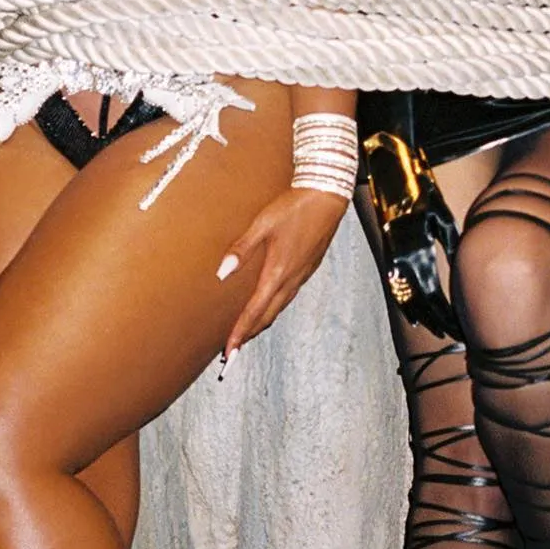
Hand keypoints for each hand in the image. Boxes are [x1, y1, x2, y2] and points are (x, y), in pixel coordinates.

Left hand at [216, 188, 346, 363]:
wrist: (327, 197)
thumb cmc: (294, 208)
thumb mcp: (262, 225)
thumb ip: (242, 249)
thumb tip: (222, 273)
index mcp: (278, 273)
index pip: (255, 311)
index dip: (240, 332)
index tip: (230, 351)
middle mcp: (291, 280)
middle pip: (267, 316)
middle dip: (249, 334)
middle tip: (234, 350)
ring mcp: (302, 276)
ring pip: (279, 308)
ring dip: (261, 322)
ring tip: (246, 332)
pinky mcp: (307, 269)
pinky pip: (288, 296)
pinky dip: (274, 308)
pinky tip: (268, 305)